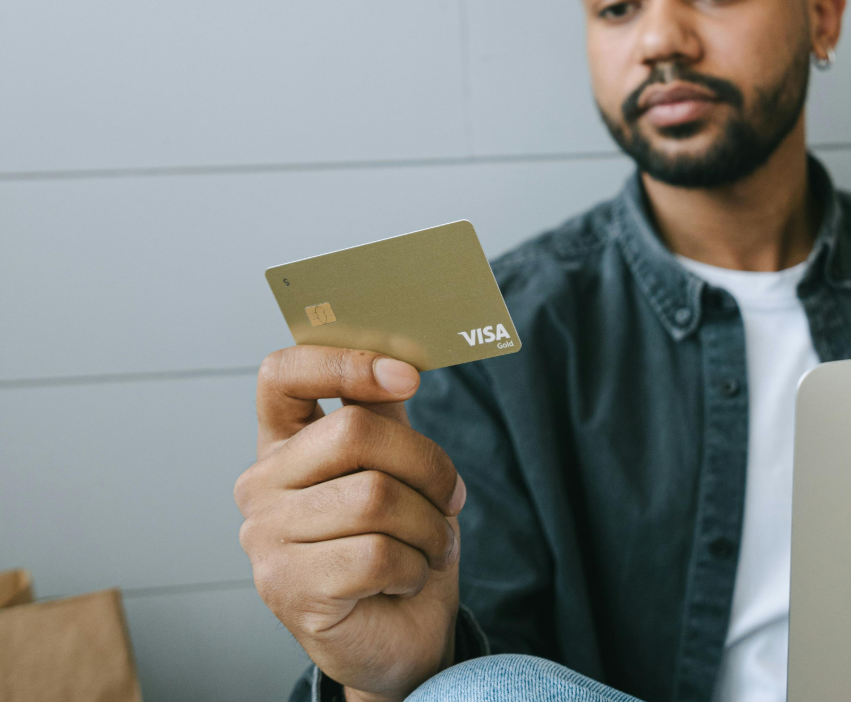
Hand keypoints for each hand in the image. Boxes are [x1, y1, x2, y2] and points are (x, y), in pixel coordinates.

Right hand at [234, 346, 464, 701]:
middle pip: (353, 430)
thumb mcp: (396, 468)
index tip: (406, 376)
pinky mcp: (288, 588)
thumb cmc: (398, 543)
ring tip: (430, 546)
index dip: (343, 361)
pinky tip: (406, 578)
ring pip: (374, 497)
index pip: (281, 374)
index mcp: (284, 444)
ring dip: (428, 525)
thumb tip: (401, 355)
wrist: (400, 634)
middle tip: (450, 496)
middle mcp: (261, 485)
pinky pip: (377, 554)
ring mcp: (266, 538)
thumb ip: (386, 413)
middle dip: (425, 462)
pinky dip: (414, 566)